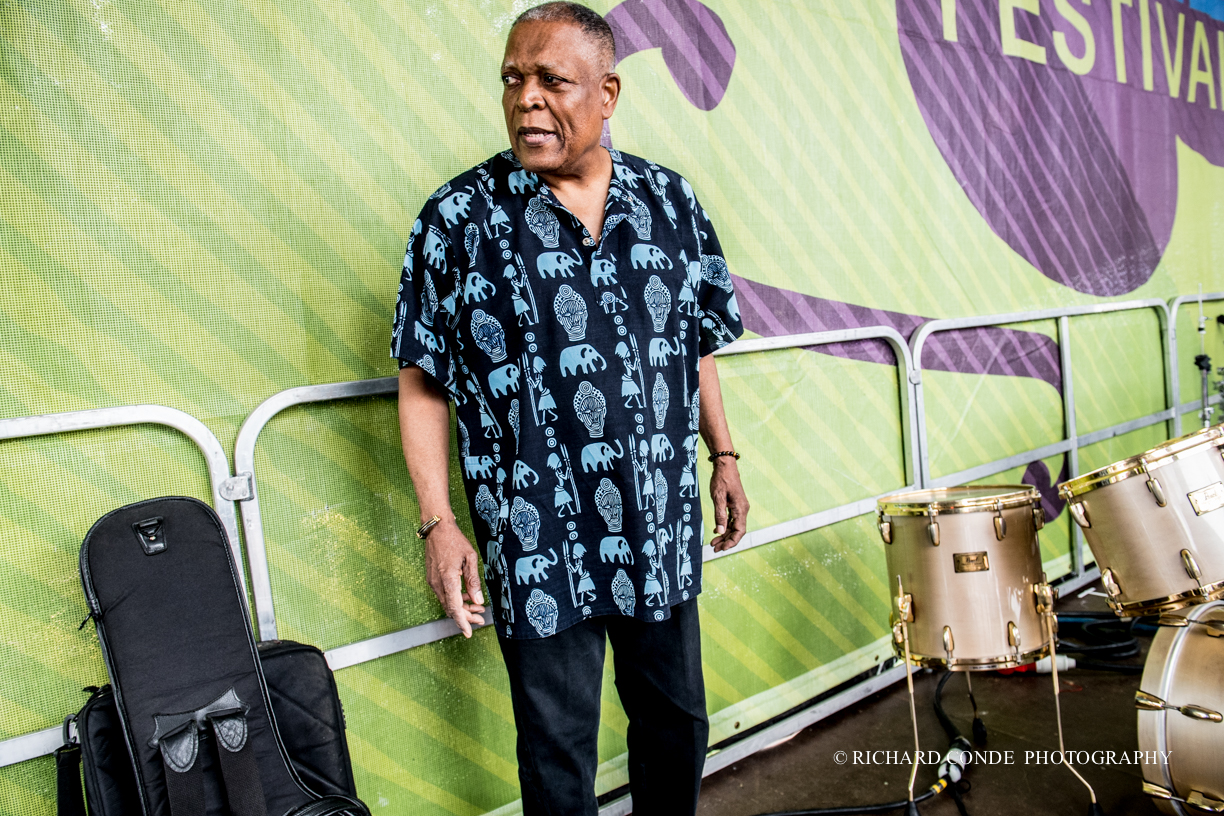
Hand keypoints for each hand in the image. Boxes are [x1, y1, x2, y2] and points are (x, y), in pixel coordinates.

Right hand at [423, 520, 485, 637]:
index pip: (455, 608)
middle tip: (480, 619)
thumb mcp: (470, 558)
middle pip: (451, 609)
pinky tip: (467, 596)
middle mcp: (437, 583)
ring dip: (462, 608)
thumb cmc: (455, 540)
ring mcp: (433, 581)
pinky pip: (444, 594)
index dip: (463, 622)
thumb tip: (478, 600)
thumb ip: (474, 581)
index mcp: (448, 579)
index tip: (469, 632)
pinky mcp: (432, 578)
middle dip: (466, 616)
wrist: (437, 528)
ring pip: (447, 603)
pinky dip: (455, 599)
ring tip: (477, 608)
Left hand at [709, 457, 748, 551]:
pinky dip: (725, 527)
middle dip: (726, 541)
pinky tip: (717, 531)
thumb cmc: (722, 479)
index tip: (722, 548)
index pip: (739, 531)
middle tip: (714, 548)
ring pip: (734, 526)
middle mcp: (743, 510)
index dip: (731, 542)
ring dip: (724, 535)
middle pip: (737, 531)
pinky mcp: (735, 505)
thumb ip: (720, 515)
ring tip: (714, 543)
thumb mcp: (718, 497)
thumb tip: (720, 531)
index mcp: (741, 509)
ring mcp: (740, 507)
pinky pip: (732, 520)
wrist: (725, 465)